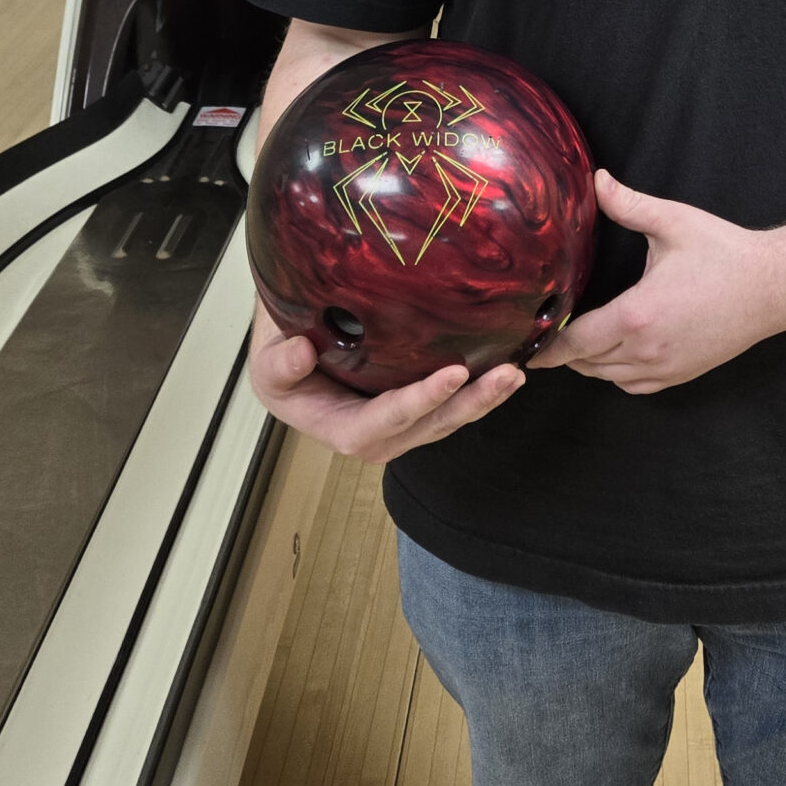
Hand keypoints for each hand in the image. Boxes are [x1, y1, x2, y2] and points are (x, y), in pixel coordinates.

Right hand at [248, 297, 523, 464]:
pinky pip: (453, 405)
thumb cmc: (282, 360)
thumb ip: (280, 364)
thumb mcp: (269, 362)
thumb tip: (300, 351)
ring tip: (515, 373)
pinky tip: (509, 368)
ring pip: (449, 419)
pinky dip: (480, 390)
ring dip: (484, 400)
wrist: (294, 351)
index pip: (384, 422)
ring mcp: (403, 425)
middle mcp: (378, 435)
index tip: (452, 373)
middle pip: (430, 426)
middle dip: (470, 404)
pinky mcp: (420, 408)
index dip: (419, 402)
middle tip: (506, 376)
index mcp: (341, 429)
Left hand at [532, 170, 785, 394]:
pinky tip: (615, 354)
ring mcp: (667, 366)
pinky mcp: (683, 373)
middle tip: (546, 337)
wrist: (774, 287)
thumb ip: (629, 204)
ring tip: (575, 343)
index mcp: (638, 314)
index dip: (548, 345)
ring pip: (610, 377)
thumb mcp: (674, 223)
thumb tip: (596, 180)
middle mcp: (648, 348)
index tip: (527, 346)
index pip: (576, 341)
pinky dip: (618, 375)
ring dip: (590, 363)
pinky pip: (636, 386)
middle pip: (587, 364)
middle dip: (564, 353)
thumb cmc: (725, 253)